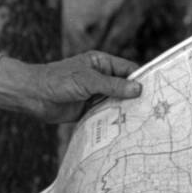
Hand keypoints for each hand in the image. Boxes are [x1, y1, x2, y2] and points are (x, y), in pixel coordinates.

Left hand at [0, 52, 142, 123]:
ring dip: (125, 111)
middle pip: (124, 88)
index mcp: (101, 63)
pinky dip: (113, 120)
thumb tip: (138, 89)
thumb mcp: (88, 81)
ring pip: (116, 103)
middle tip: (155, 110)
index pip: (128, 70)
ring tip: (145, 122)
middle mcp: (100, 78)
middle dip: (136, 98)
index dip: (142, 80)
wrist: (33, 96)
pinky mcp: (87, 110)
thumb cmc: (58, 80)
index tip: (158, 91)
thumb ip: (113, 86)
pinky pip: (105, 114)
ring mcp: (94, 94)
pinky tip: (126, 129)